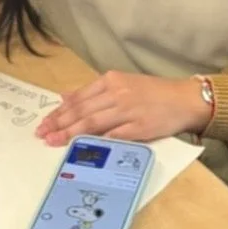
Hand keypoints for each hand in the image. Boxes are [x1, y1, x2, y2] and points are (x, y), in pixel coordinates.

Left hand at [36, 71, 210, 145]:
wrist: (184, 99)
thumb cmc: (154, 94)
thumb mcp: (122, 84)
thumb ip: (94, 92)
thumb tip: (65, 97)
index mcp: (110, 81)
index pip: (78, 98)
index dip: (59, 112)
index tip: (44, 123)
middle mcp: (116, 93)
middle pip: (81, 111)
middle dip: (59, 124)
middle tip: (43, 135)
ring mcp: (127, 111)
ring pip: (92, 123)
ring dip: (71, 134)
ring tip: (54, 142)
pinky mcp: (139, 127)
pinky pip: (113, 136)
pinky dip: (96, 141)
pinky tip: (82, 147)